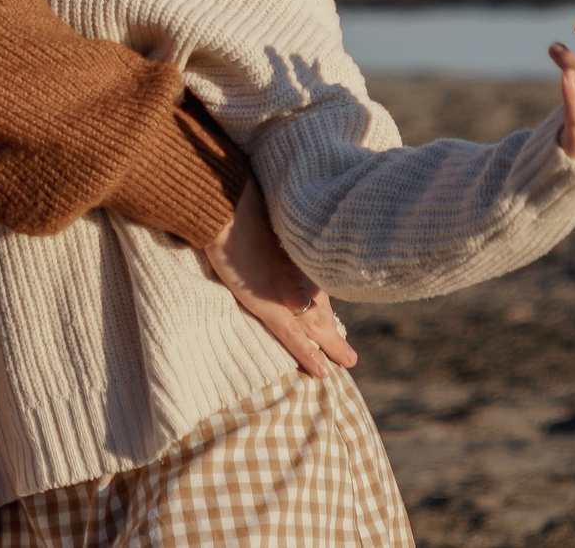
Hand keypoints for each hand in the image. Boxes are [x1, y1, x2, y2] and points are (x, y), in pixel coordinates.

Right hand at [199, 176, 357, 377]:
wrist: (226, 207)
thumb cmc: (236, 203)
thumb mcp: (259, 215)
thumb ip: (265, 229)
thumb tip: (262, 225)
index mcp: (294, 253)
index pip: (314, 282)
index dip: (321, 300)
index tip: (329, 313)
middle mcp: (296, 274)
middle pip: (320, 306)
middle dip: (333, 328)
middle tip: (348, 350)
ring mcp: (285, 291)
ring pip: (316, 325)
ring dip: (332, 344)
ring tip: (347, 361)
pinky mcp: (270, 306)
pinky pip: (294, 337)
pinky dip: (308, 355)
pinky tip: (323, 371)